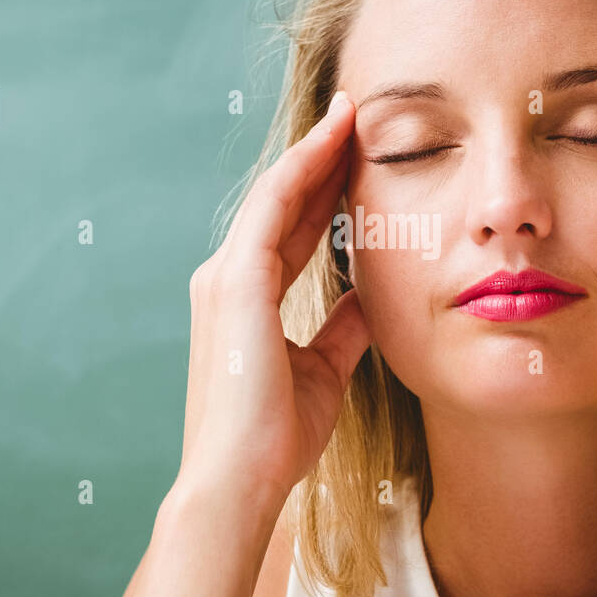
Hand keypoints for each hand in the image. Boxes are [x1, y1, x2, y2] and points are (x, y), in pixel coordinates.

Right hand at [179, 92, 370, 506]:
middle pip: (283, 205)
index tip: (355, 159)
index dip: (324, 194)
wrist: (241, 480)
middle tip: (355, 118)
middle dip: (320, 161)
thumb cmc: (275, 437)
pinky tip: (328, 143)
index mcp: (248, 299)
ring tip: (347, 116)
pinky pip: (271, 210)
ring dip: (311, 153)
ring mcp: (226, 277)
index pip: (293, 231)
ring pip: (275, 196)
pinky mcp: (235, 281)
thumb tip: (369, 300)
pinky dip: (299, 172)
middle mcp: (228, 278)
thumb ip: (342, 330)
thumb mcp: (324, 371)